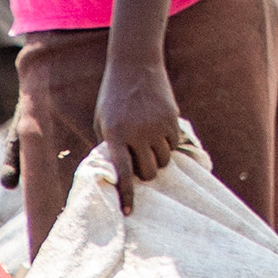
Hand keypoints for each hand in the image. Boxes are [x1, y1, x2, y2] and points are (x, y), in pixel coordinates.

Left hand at [97, 51, 183, 206]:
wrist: (134, 65)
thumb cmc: (113, 98)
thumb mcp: (103, 121)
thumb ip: (112, 147)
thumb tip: (123, 175)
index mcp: (115, 134)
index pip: (123, 172)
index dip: (127, 195)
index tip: (130, 212)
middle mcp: (137, 132)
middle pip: (149, 172)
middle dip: (145, 174)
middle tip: (140, 163)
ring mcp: (156, 126)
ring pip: (164, 161)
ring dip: (157, 159)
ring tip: (148, 145)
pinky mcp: (172, 120)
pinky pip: (174, 146)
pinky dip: (168, 145)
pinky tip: (158, 131)